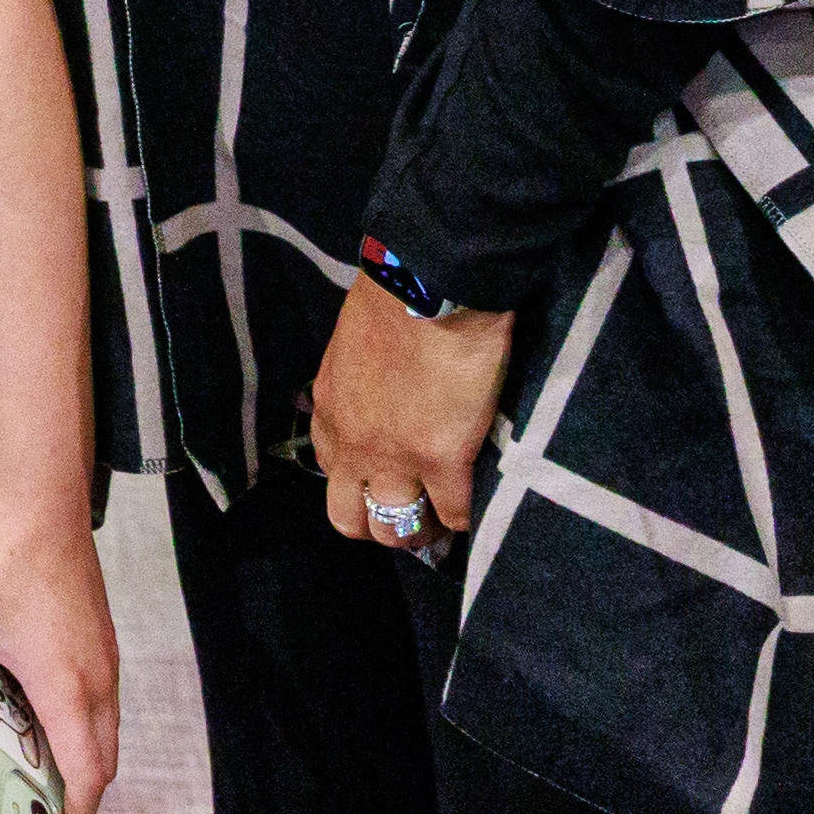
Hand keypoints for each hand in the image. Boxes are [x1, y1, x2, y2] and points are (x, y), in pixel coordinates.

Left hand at [0, 494, 121, 813]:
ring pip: (103, 733)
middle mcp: (97, 683)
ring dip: (77, 761)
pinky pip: (99, 704)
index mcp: (67, 690)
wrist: (44, 506)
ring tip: (30, 773)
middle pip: (100, 763)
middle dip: (74, 797)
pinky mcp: (100, 642)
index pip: (86, 776)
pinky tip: (34, 717)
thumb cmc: (7, 562)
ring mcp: (104, 661)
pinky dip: (78, 728)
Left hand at [312, 277, 514, 549]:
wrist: (429, 283)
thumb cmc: (396, 298)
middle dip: (382, 525)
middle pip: (350, 520)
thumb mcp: (354, 347)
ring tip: (448, 521)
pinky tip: (483, 503)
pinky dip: (469, 518)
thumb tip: (389, 396)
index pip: (332, 474)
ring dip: (424, 531)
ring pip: (397, 530)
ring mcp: (394, 458)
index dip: (361, 488)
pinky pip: (455, 514)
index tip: (389, 485)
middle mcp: (352, 444)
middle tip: (417, 514)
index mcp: (330, 413)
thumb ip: (362, 384)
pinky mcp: (441, 460)